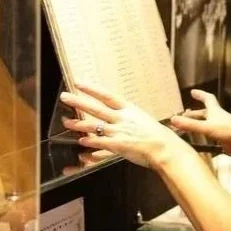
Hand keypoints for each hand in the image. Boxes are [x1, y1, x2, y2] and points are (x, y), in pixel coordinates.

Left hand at [60, 84, 178, 168]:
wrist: (165, 148)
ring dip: (79, 123)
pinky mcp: (118, 145)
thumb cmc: (159, 136)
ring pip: (94, 125)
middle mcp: (122, 118)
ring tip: (67, 122)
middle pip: (96, 108)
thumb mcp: (144, 121)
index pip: (107, 96)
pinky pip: (100, 142)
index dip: (92, 89)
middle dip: (79, 102)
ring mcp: (119, 131)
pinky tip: (81, 141)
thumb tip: (122, 117)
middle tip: (64, 96)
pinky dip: (90, 141)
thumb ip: (131, 119)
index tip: (79, 83)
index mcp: (129, 110)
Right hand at [170, 89, 230, 155]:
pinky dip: (206, 137)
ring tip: (190, 129)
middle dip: (196, 113)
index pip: (208, 99)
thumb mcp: (207, 127)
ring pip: (210, 124)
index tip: (193, 92)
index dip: (200, 95)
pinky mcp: (226, 139)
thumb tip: (172, 119)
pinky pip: (214, 136)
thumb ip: (190, 125)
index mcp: (216, 111)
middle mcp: (220, 118)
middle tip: (185, 115)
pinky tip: (202, 143)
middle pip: (207, 113)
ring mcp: (224, 128)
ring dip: (200, 125)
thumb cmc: (229, 131)